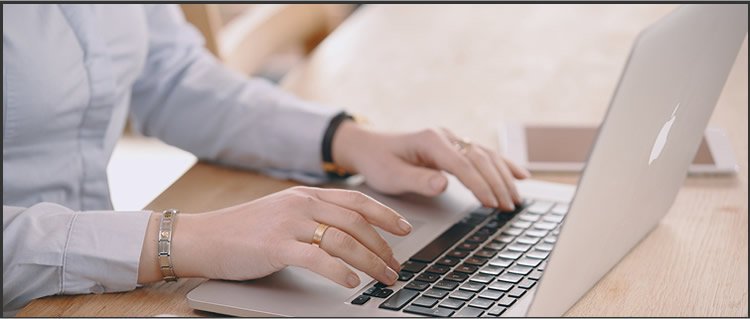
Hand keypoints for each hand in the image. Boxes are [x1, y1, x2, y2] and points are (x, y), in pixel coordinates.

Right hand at [165, 187, 411, 287]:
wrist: (203, 237)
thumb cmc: (243, 230)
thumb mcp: (283, 212)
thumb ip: (313, 215)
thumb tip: (348, 232)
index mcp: (306, 194)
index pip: (357, 200)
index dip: (385, 214)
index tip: (405, 228)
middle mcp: (302, 204)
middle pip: (357, 222)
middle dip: (383, 246)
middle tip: (396, 265)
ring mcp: (289, 224)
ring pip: (344, 240)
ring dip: (370, 261)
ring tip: (383, 277)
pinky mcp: (277, 247)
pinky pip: (318, 259)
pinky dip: (340, 271)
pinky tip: (353, 282)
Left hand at [332, 122, 529, 210]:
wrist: (368, 146)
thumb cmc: (378, 161)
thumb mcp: (391, 176)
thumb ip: (418, 180)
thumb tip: (444, 184)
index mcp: (430, 140)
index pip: (462, 164)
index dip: (479, 184)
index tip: (491, 203)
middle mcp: (445, 136)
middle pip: (480, 159)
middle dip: (497, 183)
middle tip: (509, 207)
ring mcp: (452, 140)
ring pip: (486, 156)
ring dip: (503, 177)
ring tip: (515, 199)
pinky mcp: (454, 146)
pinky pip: (484, 155)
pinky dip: (503, 165)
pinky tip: (520, 175)